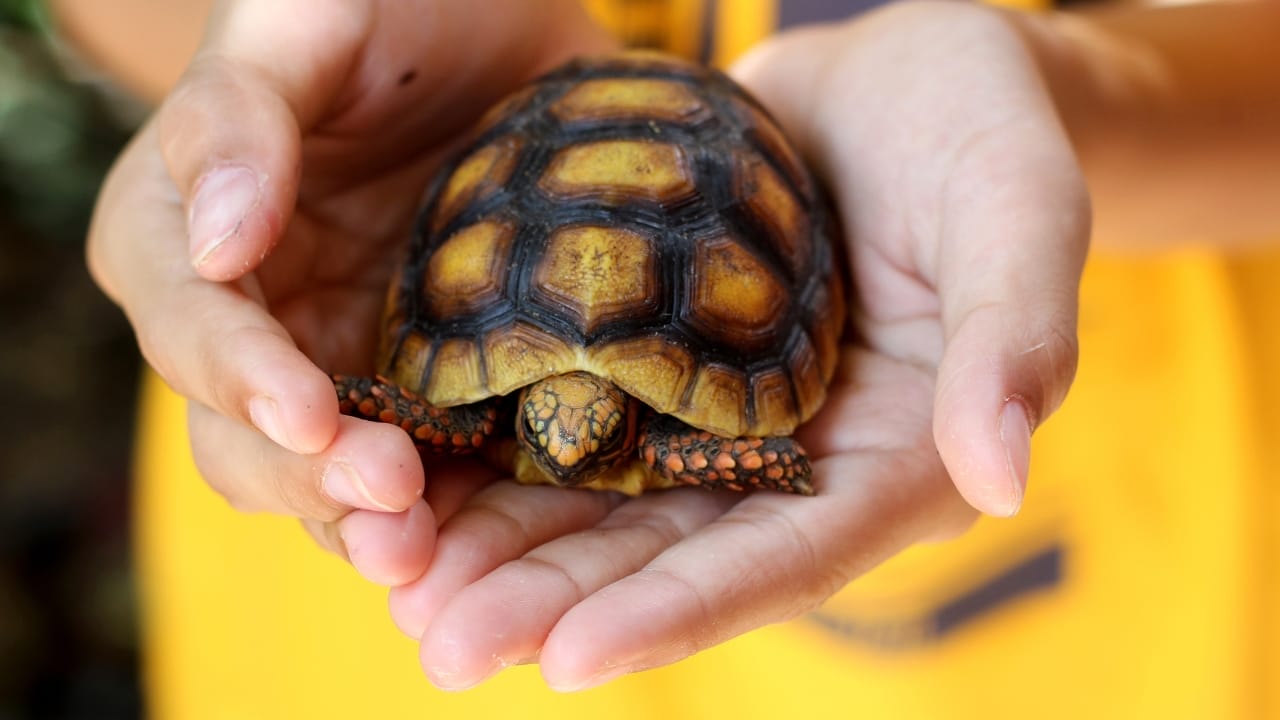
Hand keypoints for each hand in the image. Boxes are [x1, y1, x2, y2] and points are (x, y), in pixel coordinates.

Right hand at [87, 0, 612, 583]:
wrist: (502, 21)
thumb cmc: (392, 0)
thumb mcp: (307, 22)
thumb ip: (240, 119)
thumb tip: (217, 246)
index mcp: (185, 233)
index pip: (192, 326)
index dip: (242, 378)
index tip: (310, 414)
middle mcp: (253, 316)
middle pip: (247, 432)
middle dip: (311, 477)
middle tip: (393, 500)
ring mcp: (341, 356)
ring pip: (326, 473)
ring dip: (369, 522)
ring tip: (430, 552)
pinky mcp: (428, 378)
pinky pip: (425, 463)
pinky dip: (446, 506)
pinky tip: (490, 534)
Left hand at [386, 1, 1087, 689]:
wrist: (898, 73)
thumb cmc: (981, 128)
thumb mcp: (1017, 211)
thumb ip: (1014, 339)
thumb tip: (1000, 475)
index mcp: (898, 458)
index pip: (784, 556)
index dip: (679, 612)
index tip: (568, 661)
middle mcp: (801, 458)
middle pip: (673, 554)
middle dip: (559, 605)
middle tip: (444, 647)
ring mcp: (726, 412)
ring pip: (608, 502)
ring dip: (508, 552)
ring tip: (405, 591)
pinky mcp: (666, 360)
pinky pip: (579, 418)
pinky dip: (501, 455)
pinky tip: (418, 481)